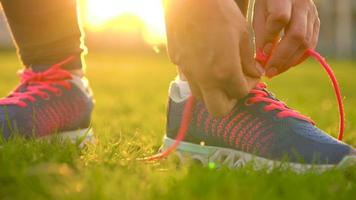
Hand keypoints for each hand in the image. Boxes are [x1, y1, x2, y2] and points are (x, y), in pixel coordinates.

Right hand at [164, 0, 261, 116]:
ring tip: (221, 72)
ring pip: (201, 97)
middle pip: (219, 110)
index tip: (253, 73)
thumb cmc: (220, 12)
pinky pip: (190, 79)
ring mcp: (188, 72)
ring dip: (214, 91)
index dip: (251, 84)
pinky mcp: (178, 63)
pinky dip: (201, 78)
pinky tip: (206, 60)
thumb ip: (249, 60)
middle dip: (231, 100)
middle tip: (236, 83)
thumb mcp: (243, 34)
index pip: (241, 93)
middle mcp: (204, 78)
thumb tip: (253, 72)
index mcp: (224, 72)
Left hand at [254, 0, 319, 76]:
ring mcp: (312, 14)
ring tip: (275, 71)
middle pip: (297, 34)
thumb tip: (262, 60)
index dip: (270, 39)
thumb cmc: (268, 4)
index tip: (260, 55)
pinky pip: (311, 44)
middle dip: (281, 57)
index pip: (279, 18)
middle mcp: (302, 4)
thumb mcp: (259, 13)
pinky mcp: (317, 22)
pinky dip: (298, 58)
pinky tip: (285, 65)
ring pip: (306, 42)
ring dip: (289, 61)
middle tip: (269, 72)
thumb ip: (261, 34)